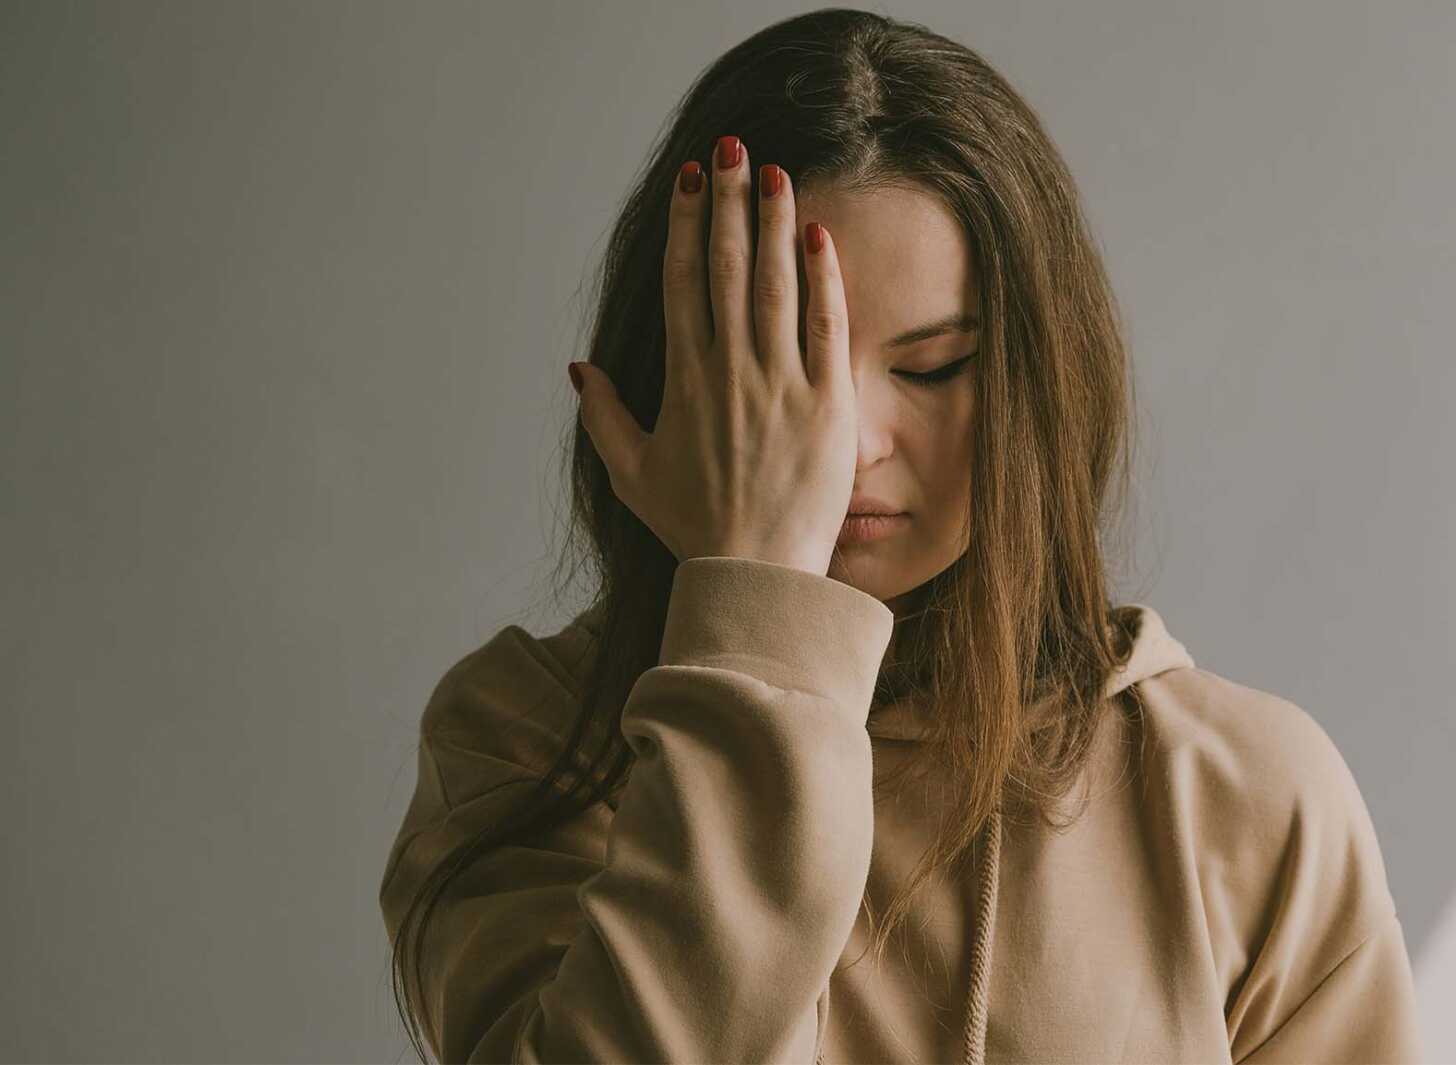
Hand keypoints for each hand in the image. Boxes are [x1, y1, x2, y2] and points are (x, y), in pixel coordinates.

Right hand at [571, 135, 857, 576]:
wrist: (756, 571)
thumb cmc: (694, 526)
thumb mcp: (632, 474)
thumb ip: (603, 417)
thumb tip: (577, 369)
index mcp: (684, 380)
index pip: (686, 283)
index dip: (689, 225)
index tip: (694, 181)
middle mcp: (731, 370)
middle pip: (729, 268)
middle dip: (731, 203)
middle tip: (734, 149)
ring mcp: (782, 383)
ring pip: (776, 286)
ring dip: (775, 224)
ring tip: (777, 173)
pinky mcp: (828, 403)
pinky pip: (826, 328)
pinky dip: (823, 279)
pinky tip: (819, 235)